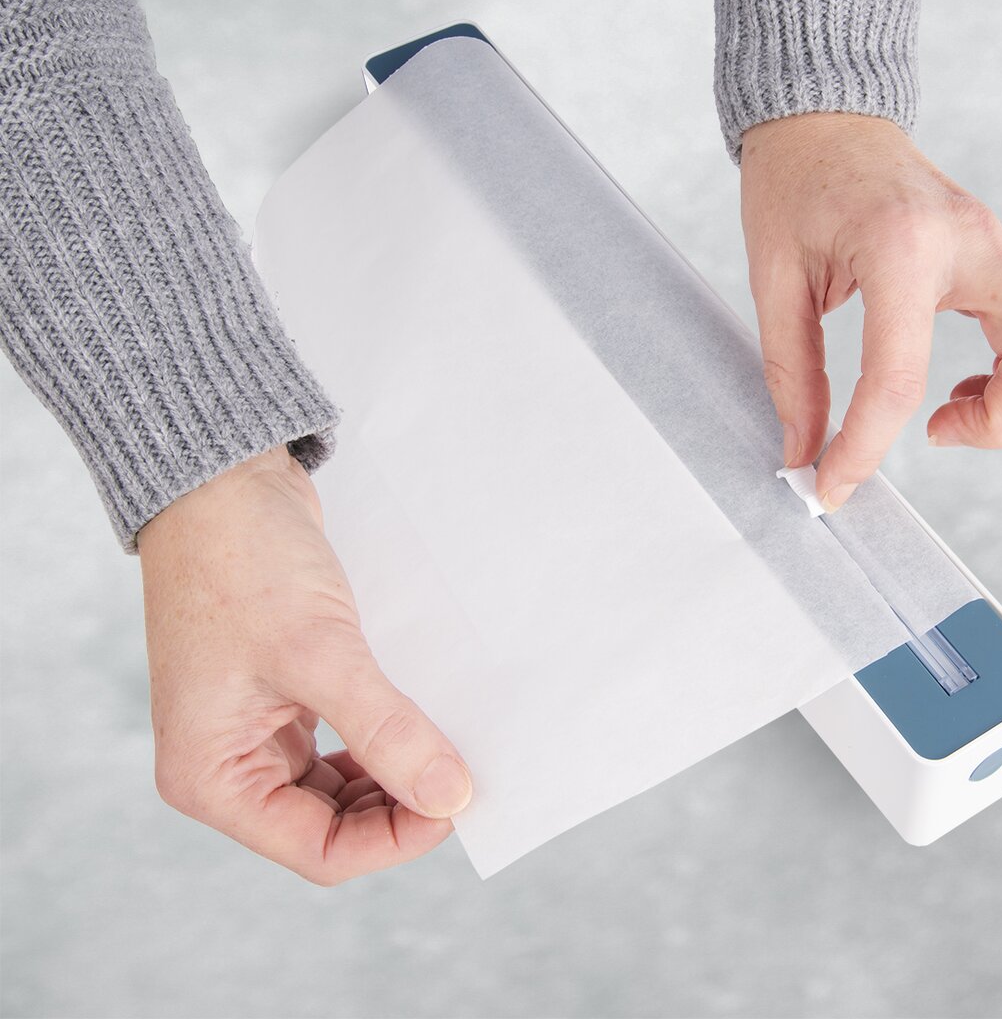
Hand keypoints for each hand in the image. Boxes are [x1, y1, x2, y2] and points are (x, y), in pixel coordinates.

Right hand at [138, 446, 471, 884]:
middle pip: (330, 825)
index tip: (456, 800)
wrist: (224, 480)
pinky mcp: (283, 691)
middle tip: (463, 771)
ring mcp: (255, 726)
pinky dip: (380, 735)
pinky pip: (340, 738)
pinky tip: (419, 717)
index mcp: (210, 776)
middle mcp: (226, 762)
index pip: (317, 850)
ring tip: (448, 745)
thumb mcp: (320, 652)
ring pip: (339, 786)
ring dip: (393, 772)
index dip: (394, 839)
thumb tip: (449, 796)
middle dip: (398, 806)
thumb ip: (385, 729)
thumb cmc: (243, 561)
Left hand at [740, 113, 1001, 509]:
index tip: (835, 485)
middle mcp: (970, 238)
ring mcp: (997, 238)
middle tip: (933, 432)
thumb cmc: (792, 185)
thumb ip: (791, 371)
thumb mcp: (774, 279)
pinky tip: (960, 380)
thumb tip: (804, 450)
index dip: (865, 449)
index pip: (900, 376)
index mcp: (900, 246)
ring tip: (948, 408)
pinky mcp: (1001, 248)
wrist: (823, 117)